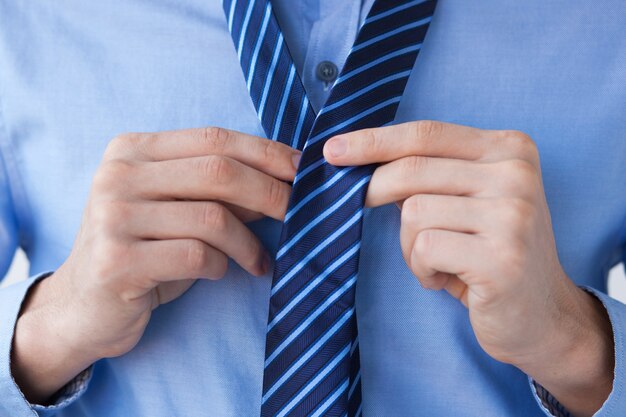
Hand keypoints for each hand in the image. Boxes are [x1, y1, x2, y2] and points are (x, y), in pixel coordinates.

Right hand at [11, 127, 299, 402]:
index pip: (214, 138)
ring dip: (249, 243)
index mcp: (133, 150)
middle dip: (271, 193)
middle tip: (298, 214)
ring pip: (212, 218)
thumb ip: (221, 190)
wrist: (83, 306)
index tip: (303, 171)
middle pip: (218, 172)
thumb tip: (286, 177)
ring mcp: (111, 216)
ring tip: (259, 261)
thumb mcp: (179, 210)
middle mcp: (117, 175)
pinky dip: (221, 266)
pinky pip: (196, 255)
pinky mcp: (116, 260)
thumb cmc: (143, 251)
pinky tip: (222, 273)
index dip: (267, 153)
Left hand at [324, 121, 613, 415]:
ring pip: (413, 212)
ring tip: (435, 261)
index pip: (426, 133)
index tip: (332, 150)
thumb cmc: (488, 253)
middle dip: (374, 192)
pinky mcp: (502, 257)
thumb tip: (356, 160)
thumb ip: (427, 174)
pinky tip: (446, 280)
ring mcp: (513, 215)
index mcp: (509, 148)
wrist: (541, 316)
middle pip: (412, 170)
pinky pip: (424, 248)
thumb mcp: (465, 201)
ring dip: (409, 245)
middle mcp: (516, 174)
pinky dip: (422, 268)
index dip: (373, 141)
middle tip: (362, 210)